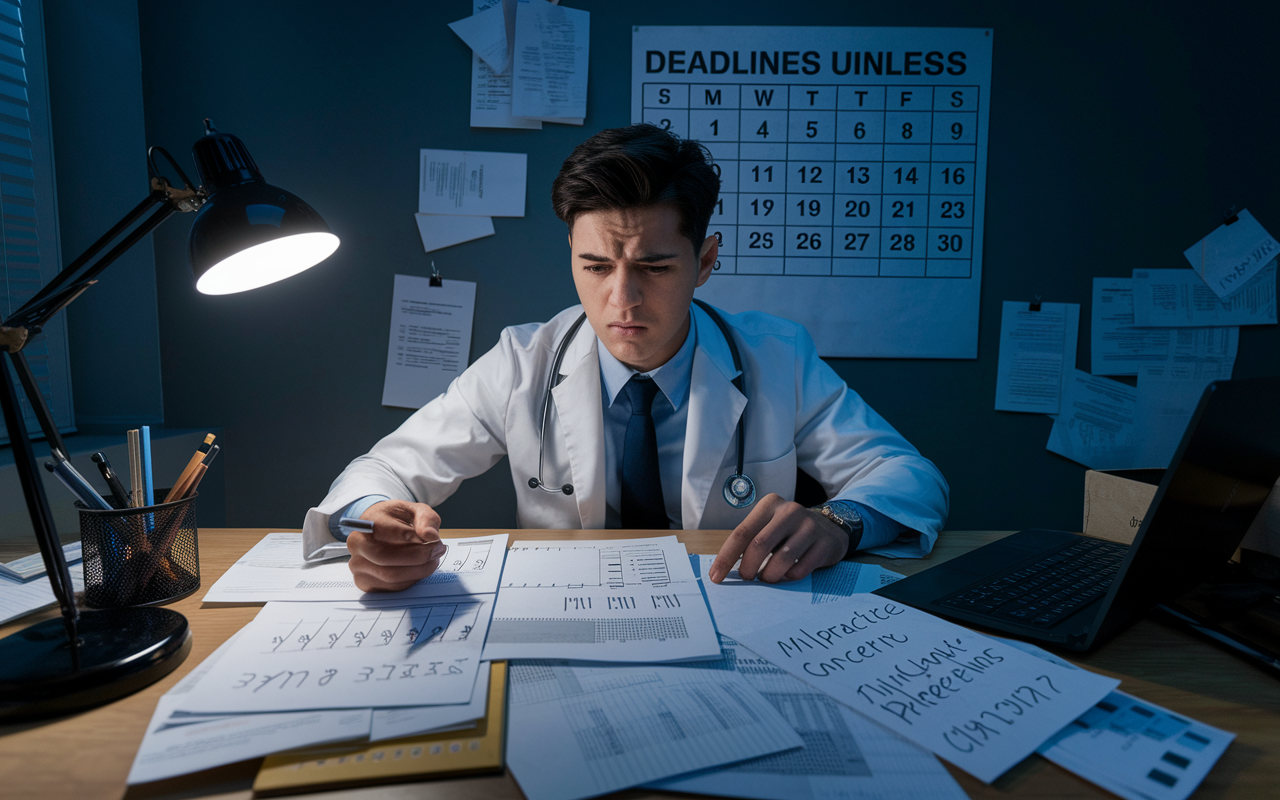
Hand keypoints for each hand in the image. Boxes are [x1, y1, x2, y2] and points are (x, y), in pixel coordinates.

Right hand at [346, 499, 447, 591]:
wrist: (385, 532)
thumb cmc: (401, 521)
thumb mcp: (416, 511)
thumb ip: (426, 519)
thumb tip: (430, 536)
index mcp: (366, 522)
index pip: (385, 531)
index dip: (411, 537)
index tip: (433, 539)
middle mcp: (356, 544)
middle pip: (384, 557)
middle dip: (417, 556)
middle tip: (438, 550)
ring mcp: (358, 565)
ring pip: (390, 576)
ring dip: (418, 570)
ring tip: (433, 559)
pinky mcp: (365, 582)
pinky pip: (392, 587)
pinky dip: (411, 579)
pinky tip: (419, 568)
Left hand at [708, 493, 848, 583]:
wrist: (830, 528)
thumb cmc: (788, 532)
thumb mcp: (768, 527)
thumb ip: (749, 541)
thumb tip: (723, 570)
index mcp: (769, 505)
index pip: (741, 533)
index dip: (726, 557)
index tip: (716, 577)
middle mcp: (790, 511)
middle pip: (759, 545)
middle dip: (748, 568)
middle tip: (747, 578)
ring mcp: (810, 526)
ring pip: (781, 559)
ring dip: (769, 576)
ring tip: (767, 578)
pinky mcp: (825, 543)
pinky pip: (800, 569)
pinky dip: (789, 578)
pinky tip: (788, 574)